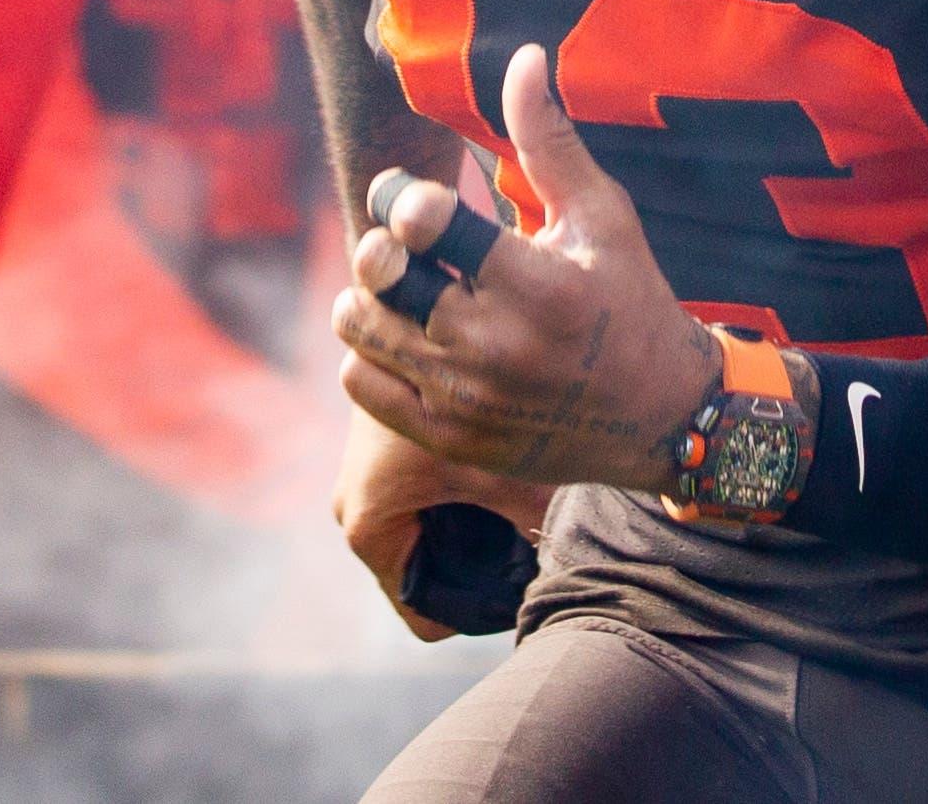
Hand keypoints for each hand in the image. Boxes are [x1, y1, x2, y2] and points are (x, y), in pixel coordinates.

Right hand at [332, 404, 553, 640]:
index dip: (479, 609)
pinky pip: (418, 501)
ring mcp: (362, 478)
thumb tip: (575, 570)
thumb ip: (537, 529)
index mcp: (367, 526)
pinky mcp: (378, 452)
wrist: (418, 313)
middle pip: (423, 574)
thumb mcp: (510, 473)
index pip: (422, 613)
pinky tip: (498, 471)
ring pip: (423, 537)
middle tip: (528, 535)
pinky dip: (456, 495)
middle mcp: (352, 506)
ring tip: (517, 502)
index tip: (523, 576)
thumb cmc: (463, 395)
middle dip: (475, 566)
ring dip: (468, 528)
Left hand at [334, 44, 723, 492]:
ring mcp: (468, 401)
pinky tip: (402, 337)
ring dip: (367, 295)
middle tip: (403, 241)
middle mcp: (498, 346)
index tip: (417, 202)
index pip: (426, 220)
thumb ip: (549, 139)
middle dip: (381, 243)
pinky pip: (362, 385)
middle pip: (384, 272)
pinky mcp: (449, 440)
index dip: (406, 197)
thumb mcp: (602, 215)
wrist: (658, 416)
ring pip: (360, 327)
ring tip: (400, 285)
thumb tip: (522, 56)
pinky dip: (367, 353)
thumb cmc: (628, 297)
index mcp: (540, 285)